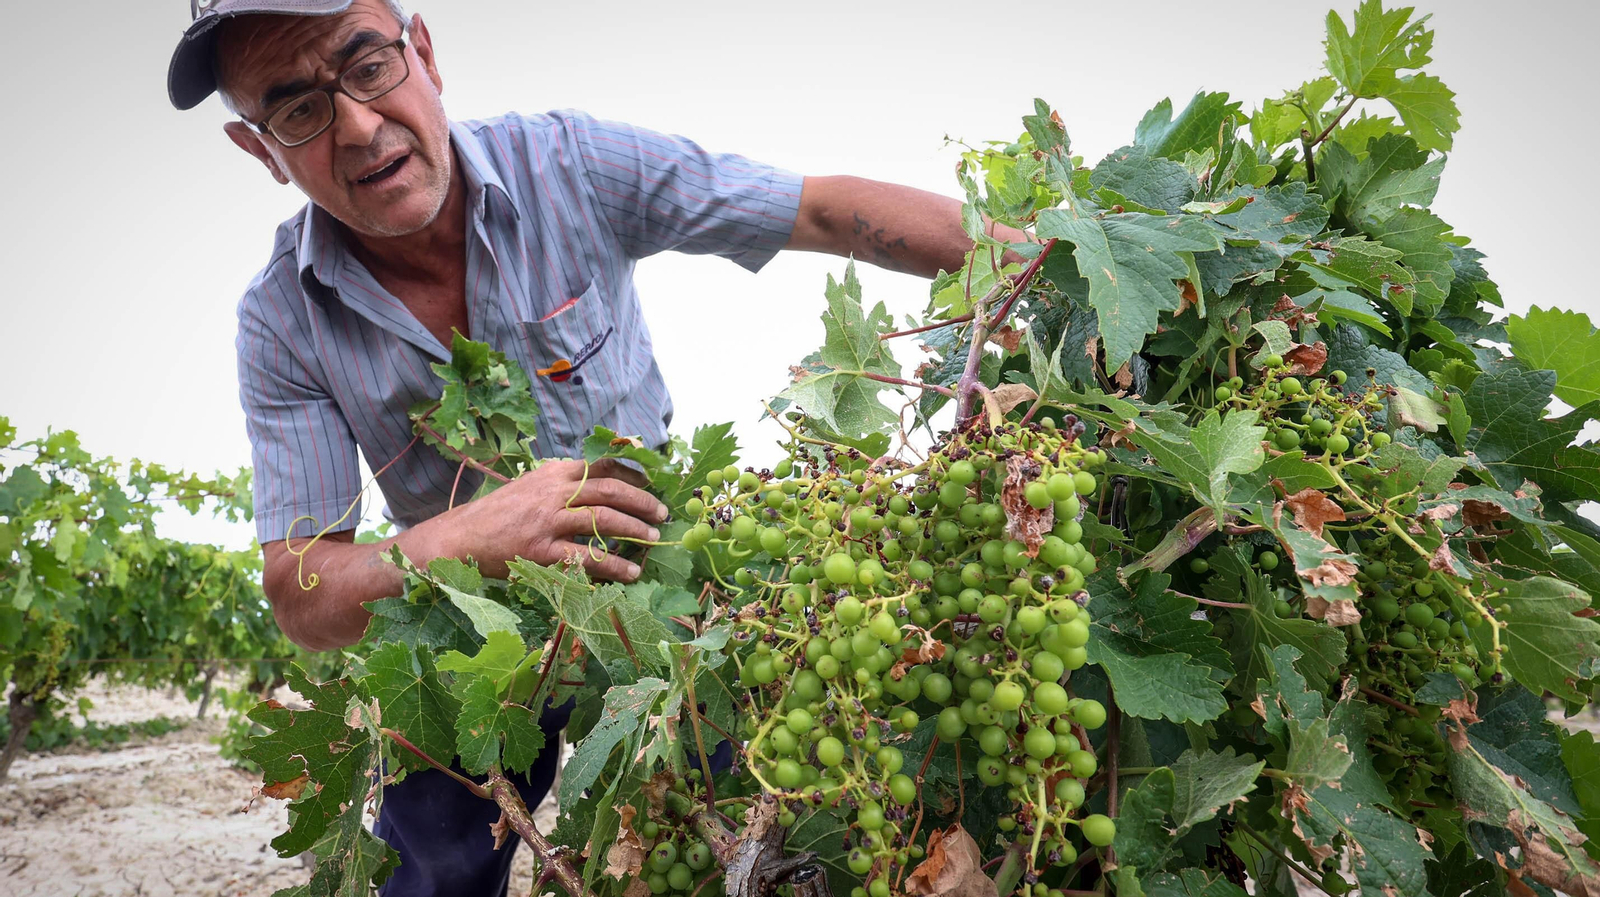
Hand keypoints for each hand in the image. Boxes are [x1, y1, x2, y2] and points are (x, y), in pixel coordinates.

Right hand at [450, 458, 668, 581]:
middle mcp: (554, 492)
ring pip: (603, 520)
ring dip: (634, 530)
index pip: (603, 465)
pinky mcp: (542, 551)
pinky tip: (631, 573)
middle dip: (642, 501)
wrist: (461, 536)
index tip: (651, 483)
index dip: (632, 473)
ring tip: (653, 540)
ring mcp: (548, 522)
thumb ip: (563, 482)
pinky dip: (614, 566)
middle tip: (662, 514)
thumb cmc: (499, 513)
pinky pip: (587, 557)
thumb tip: (603, 483)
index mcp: (554, 472)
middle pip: (610, 490)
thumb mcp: (532, 485)